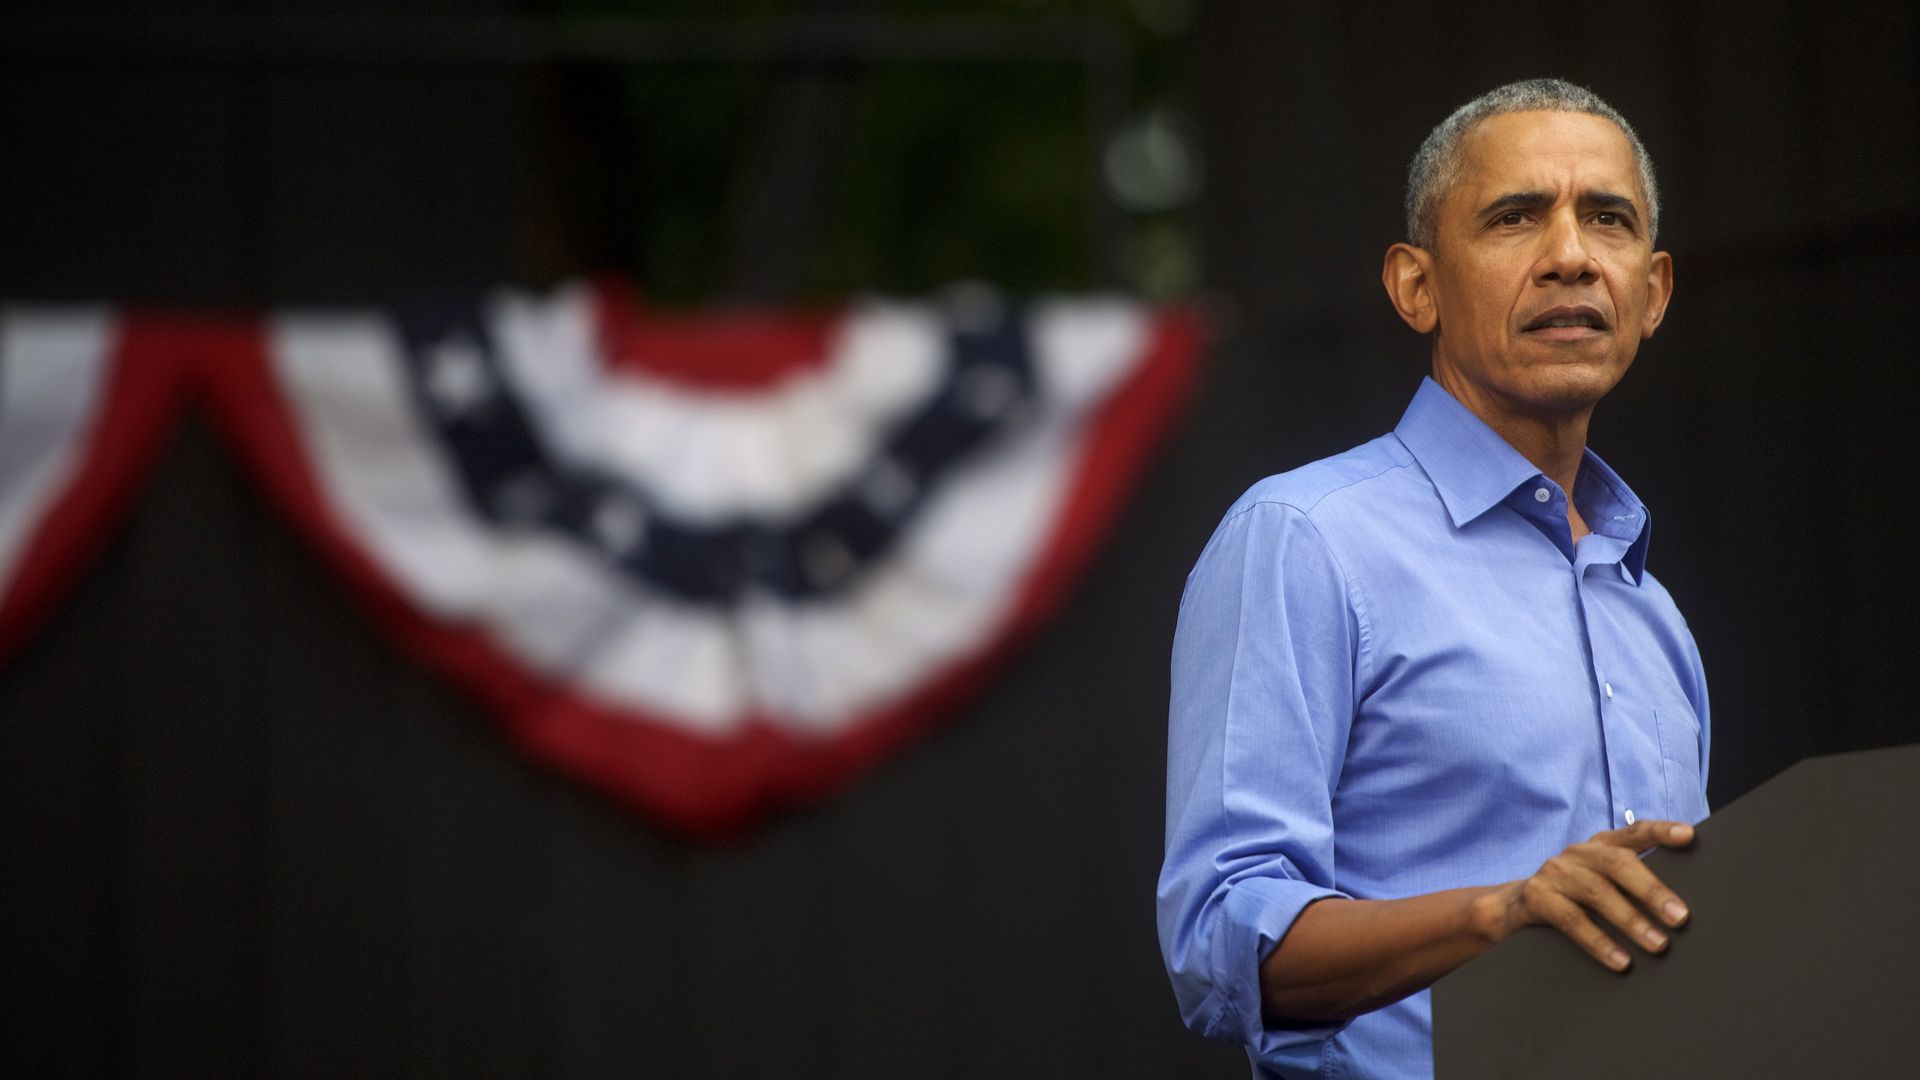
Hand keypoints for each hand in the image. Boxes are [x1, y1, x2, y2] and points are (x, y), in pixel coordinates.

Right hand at [1482, 819, 1694, 970]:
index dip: (1660, 832)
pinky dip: (1598, 941)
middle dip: (1651, 890)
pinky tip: (1620, 961)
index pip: (1634, 832)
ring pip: (1597, 892)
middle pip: (1617, 863)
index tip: (1688, 836)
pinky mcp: (1535, 897)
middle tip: (1680, 918)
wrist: (1510, 911)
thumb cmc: (1570, 900)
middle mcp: (1577, 854)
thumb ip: (1629, 885)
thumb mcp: (1598, 884)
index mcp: (1599, 846)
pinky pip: (1570, 919)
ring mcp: (1554, 873)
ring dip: (1630, 920)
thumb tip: (1679, 911)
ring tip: (1658, 945)